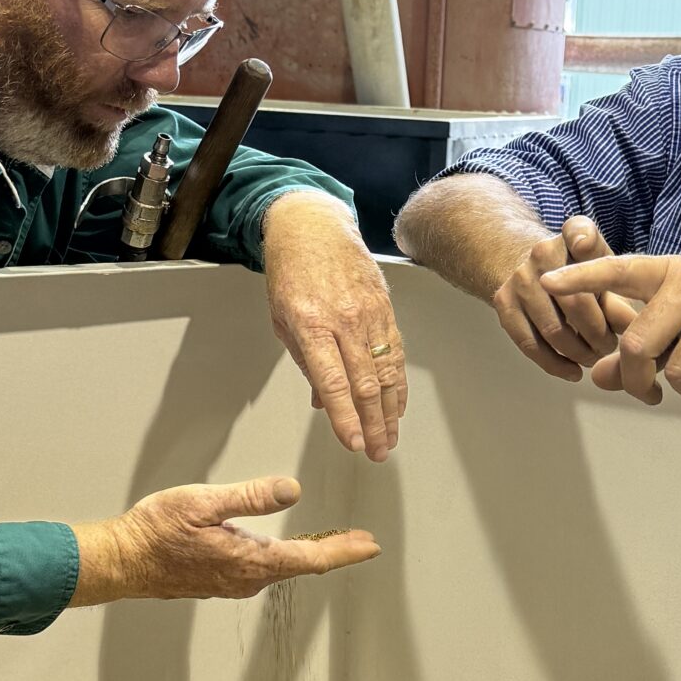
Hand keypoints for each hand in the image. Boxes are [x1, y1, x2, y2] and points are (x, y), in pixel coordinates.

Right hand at [72, 476, 378, 603]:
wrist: (121, 561)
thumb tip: (292, 490)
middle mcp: (247, 578)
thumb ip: (250, 497)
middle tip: (362, 542)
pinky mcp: (221, 580)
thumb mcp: (203, 502)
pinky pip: (265, 569)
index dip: (345, 550)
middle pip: (303, 565)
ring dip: (311, 554)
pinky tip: (287, 549)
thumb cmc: (156, 531)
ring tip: (333, 542)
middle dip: (335, 551)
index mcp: (250, 560)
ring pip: (284, 568)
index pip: (312, 557)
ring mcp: (234, 582)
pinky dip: (287, 557)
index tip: (370, 545)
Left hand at [263, 191, 405, 460]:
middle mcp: (344, 321)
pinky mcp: (385, 309)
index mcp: (311, 325)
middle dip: (372, 425)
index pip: (333, 382)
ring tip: (389, 439)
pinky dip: (399, 384)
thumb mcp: (282, 319)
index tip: (351, 443)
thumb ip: (304, 362)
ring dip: (389, 412)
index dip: (344, 417)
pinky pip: (396, 353)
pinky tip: (398, 406)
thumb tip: (323, 400)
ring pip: (386, 372)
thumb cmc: (291, 272)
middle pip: (365, 384)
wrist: (314, 227)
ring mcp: (369, 314)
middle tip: (376, 453)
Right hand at [491, 215, 640, 379]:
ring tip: (595, 359)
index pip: (577, 232)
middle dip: (598, 333)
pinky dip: (554, 364)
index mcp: (572, 236)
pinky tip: (573, 371)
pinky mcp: (503, 303)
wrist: (533, 269)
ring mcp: (520, 278)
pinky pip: (529, 343)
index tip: (583, 246)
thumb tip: (632, 330)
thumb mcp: (605, 272)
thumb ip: (619, 297)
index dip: (581, 239)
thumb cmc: (581, 275)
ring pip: (553, 329)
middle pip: (574, 300)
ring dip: (579, 353)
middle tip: (611, 348)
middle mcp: (542, 252)